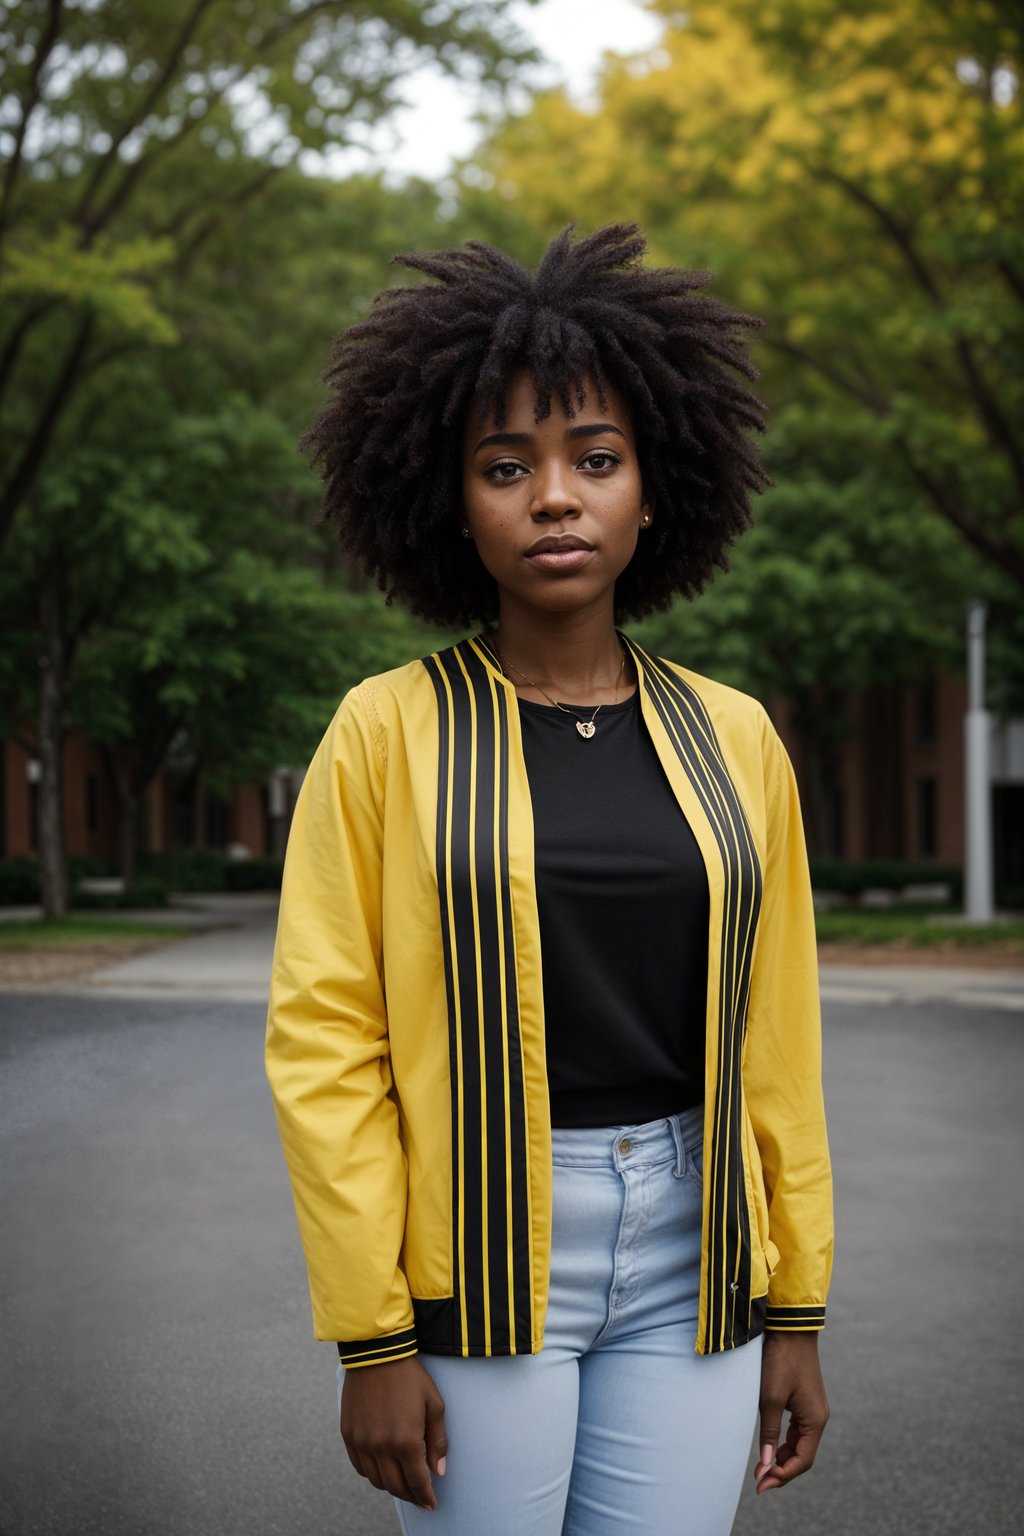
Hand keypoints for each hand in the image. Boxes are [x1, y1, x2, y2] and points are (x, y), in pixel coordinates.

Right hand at [340, 1355, 448, 1510]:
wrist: (376, 1353)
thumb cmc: (409, 1377)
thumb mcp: (434, 1404)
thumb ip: (438, 1440)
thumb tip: (438, 1471)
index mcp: (406, 1441)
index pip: (417, 1482)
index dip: (425, 1497)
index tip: (431, 1504)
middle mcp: (381, 1447)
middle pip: (396, 1486)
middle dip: (410, 1495)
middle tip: (419, 1498)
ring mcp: (362, 1442)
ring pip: (376, 1480)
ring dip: (391, 1487)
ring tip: (402, 1484)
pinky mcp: (348, 1435)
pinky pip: (360, 1467)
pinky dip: (372, 1474)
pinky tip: (382, 1470)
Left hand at [753, 1331, 828, 1494]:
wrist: (790, 1328)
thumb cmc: (781, 1361)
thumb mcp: (770, 1398)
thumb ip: (769, 1433)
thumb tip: (765, 1465)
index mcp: (815, 1421)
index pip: (802, 1461)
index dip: (782, 1476)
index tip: (761, 1484)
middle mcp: (818, 1418)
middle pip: (802, 1455)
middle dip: (781, 1470)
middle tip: (759, 1480)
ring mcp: (812, 1409)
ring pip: (799, 1444)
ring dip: (782, 1457)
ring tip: (761, 1467)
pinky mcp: (804, 1401)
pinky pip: (797, 1430)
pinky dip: (784, 1442)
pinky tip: (769, 1446)